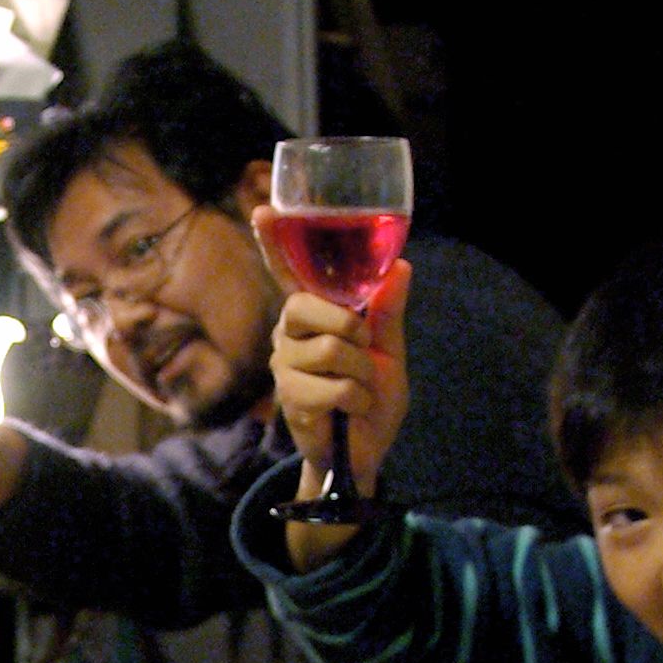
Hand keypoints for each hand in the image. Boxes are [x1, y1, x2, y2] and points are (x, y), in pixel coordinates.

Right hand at [264, 251, 410, 494]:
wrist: (365, 451)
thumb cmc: (373, 397)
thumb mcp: (389, 351)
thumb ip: (388, 312)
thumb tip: (400, 267)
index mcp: (314, 316)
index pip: (289, 273)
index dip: (274, 243)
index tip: (263, 211)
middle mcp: (290, 334)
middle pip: (308, 305)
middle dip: (349, 330)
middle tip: (362, 353)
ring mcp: (286, 366)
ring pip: (330, 349)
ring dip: (360, 373)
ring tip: (359, 389)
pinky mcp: (291, 399)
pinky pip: (336, 386)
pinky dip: (357, 399)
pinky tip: (350, 409)